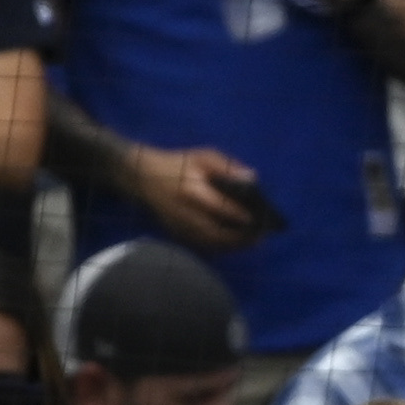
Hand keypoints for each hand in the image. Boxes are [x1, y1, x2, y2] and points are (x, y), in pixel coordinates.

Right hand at [131, 144, 267, 249]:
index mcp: (191, 189)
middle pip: (216, 232)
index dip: (239, 215)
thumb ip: (227, 166)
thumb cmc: (178, 164)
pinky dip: (221, 247)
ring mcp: (179, 226)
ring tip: (252, 242)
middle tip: (260, 236)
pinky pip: (203, 246)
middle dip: (239, 238)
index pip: (219, 206)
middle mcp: (185, 211)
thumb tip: (252, 178)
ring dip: (233, 246)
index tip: (257, 219)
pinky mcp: (177, 234)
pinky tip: (235, 243)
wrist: (144, 177)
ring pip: (210, 243)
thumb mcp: (202, 156)